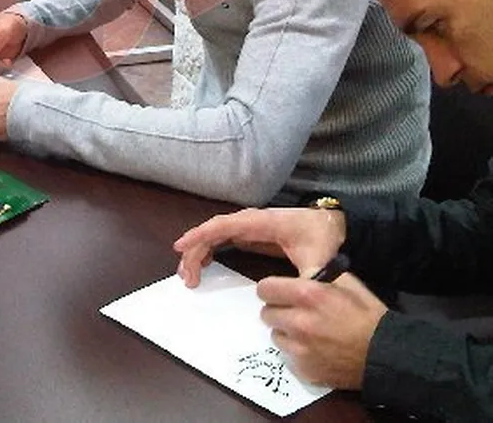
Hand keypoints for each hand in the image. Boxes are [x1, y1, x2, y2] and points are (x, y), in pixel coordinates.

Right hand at [174, 208, 346, 287]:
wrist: (336, 226)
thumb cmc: (325, 239)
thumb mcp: (321, 263)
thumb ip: (309, 280)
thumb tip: (295, 298)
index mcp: (264, 223)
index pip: (225, 225)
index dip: (200, 235)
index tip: (181, 247)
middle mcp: (252, 221)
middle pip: (214, 231)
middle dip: (195, 250)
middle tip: (186, 278)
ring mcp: (251, 227)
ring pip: (216, 235)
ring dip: (200, 252)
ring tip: (189, 276)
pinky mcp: (253, 234)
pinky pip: (224, 239)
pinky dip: (210, 250)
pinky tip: (204, 265)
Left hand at [259, 273, 387, 389]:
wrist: (387, 356)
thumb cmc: (368, 315)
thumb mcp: (348, 283)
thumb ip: (317, 275)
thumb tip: (298, 274)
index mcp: (309, 295)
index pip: (264, 289)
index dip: (272, 290)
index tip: (279, 293)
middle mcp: (298, 322)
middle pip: (266, 313)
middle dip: (279, 311)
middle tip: (296, 313)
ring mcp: (299, 349)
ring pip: (275, 335)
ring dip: (287, 333)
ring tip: (308, 333)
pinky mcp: (304, 369)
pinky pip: (288, 356)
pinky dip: (297, 352)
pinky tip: (316, 350)